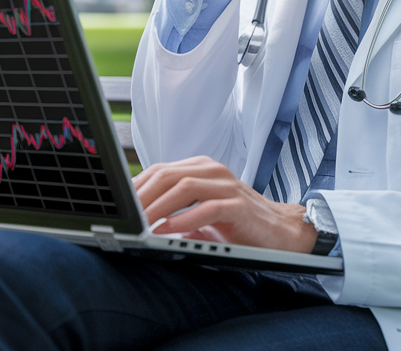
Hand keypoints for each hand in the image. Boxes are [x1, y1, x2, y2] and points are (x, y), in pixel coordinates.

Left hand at [133, 156, 317, 252]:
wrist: (281, 232)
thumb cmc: (238, 223)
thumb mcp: (200, 213)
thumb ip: (174, 210)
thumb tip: (139, 220)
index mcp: (201, 168)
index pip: (160, 170)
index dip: (136, 186)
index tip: (118, 205)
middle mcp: (213, 171)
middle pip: (168, 174)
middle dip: (142, 196)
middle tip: (124, 216)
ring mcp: (228, 185)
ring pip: (184, 186)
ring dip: (158, 206)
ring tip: (140, 224)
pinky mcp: (239, 205)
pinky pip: (207, 208)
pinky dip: (184, 220)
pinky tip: (168, 231)